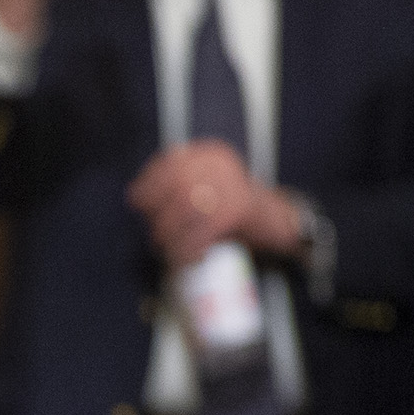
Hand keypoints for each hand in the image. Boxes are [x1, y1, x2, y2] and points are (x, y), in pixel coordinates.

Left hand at [126, 141, 303, 266]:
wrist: (278, 221)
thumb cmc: (234, 210)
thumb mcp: (208, 190)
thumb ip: (179, 189)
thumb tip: (139, 199)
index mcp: (210, 155)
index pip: (170, 161)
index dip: (148, 182)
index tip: (136, 200)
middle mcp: (220, 164)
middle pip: (176, 185)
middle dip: (158, 213)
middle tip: (156, 235)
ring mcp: (230, 183)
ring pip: (185, 207)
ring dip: (171, 234)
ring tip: (169, 249)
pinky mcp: (237, 207)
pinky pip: (202, 230)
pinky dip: (190, 249)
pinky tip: (190, 258)